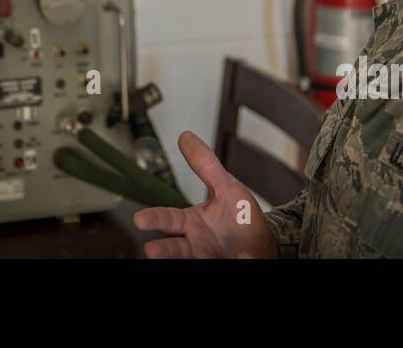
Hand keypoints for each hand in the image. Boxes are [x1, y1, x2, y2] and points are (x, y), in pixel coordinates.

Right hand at [132, 130, 277, 258]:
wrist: (263, 245)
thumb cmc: (240, 218)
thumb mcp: (226, 188)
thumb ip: (206, 165)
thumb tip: (185, 137)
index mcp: (191, 223)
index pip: (167, 220)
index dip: (153, 220)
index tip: (139, 220)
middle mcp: (193, 244)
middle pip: (172, 249)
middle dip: (161, 250)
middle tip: (151, 250)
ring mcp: (204, 257)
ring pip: (185, 258)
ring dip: (178, 256)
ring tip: (170, 255)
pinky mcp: (215, 265)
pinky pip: (213, 265)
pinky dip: (226, 261)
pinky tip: (236, 257)